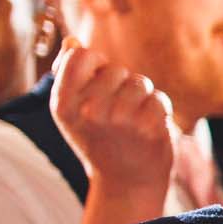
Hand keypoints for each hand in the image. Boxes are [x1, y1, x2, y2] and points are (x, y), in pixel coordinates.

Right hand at [51, 39, 177, 192]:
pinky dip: (159, 109)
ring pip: (139, 82)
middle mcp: (89, 112)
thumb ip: (70, 75)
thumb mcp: (72, 111)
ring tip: (133, 118)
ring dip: (142, 96)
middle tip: (117, 110)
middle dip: (122, 83)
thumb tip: (73, 41)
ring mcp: (120, 120)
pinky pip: (159, 98)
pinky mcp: (148, 127)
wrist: (126, 182)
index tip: (98, 80)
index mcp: (63, 105)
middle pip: (115, 68)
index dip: (96, 62)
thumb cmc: (98, 140)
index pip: (81, 55)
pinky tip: (149, 127)